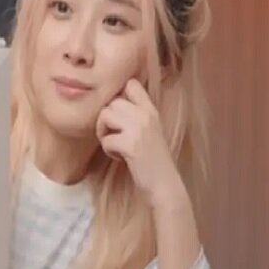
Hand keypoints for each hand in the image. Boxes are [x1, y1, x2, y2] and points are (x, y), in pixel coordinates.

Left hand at [96, 79, 187, 210]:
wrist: (164, 184)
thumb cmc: (152, 159)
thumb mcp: (148, 131)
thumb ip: (135, 116)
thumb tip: (111, 105)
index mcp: (151, 110)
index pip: (131, 84)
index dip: (118, 95)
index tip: (118, 115)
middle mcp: (146, 115)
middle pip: (112, 102)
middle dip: (106, 120)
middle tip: (113, 136)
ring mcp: (139, 129)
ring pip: (105, 115)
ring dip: (104, 133)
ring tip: (115, 145)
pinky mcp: (131, 145)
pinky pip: (106, 140)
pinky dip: (108, 150)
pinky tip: (120, 157)